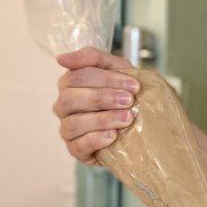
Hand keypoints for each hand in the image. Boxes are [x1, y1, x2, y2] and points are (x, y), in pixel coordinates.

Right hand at [51, 47, 138, 164]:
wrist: (145, 122)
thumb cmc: (127, 92)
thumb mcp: (117, 68)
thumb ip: (92, 58)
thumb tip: (61, 58)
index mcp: (71, 83)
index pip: (77, 76)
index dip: (106, 79)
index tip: (134, 85)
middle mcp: (64, 105)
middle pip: (70, 98)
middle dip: (102, 98)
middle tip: (129, 101)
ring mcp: (68, 128)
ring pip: (74, 123)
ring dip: (103, 119)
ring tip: (127, 118)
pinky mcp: (76, 149)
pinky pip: (78, 146)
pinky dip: (96, 139)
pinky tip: (114, 136)